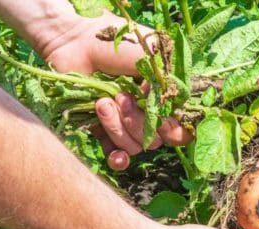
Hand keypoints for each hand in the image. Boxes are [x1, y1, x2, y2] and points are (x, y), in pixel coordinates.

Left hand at [37, 10, 191, 169]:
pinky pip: (117, 155)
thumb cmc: (117, 43)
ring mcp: (126, 123)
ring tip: (101, 103)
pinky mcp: (103, 129)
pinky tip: (115, 156)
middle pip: (157, 141)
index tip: (163, 120)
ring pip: (135, 147)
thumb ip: (170, 86)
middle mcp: (150, 114)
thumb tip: (174, 114)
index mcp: (166, 98)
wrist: (75, 40)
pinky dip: (117, 158)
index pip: (183, 130)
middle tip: (121, 98)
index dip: (176, 131)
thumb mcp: (154, 57)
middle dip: (138, 123)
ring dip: (118, 127)